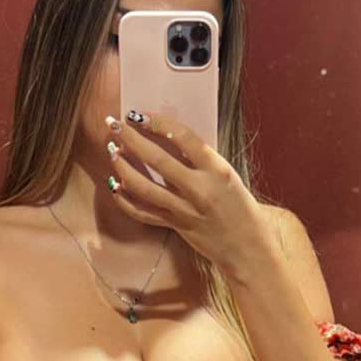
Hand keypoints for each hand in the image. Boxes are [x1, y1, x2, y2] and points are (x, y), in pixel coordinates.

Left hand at [104, 109, 267, 278]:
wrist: (248, 246)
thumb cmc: (239, 205)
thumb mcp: (226, 175)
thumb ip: (200, 159)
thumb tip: (166, 136)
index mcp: (217, 169)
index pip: (183, 137)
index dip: (158, 122)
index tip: (139, 114)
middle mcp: (200, 189)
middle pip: (157, 160)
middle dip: (131, 138)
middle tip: (114, 124)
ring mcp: (185, 210)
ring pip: (144, 187)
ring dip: (123, 167)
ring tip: (112, 151)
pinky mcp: (175, 226)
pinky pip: (143, 213)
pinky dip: (125, 200)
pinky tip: (114, 186)